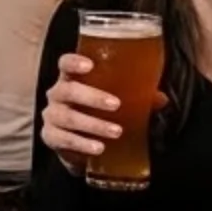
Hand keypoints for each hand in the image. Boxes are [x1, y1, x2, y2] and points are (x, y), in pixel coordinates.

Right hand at [37, 52, 162, 177]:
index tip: (89, 65)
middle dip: (92, 97)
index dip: (74, 62)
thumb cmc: (95, 112)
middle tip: (116, 104)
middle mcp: (57, 94)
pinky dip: (82, 144)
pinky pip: (63, 139)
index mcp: (71, 79)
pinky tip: (98, 148)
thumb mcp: (114, 101)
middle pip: (68, 90)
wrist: (78, 144)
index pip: (65, 64)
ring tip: (116, 132)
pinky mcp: (51, 137)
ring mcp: (52, 116)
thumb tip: (160, 98)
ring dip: (93, 124)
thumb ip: (136, 96)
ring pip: (67, 117)